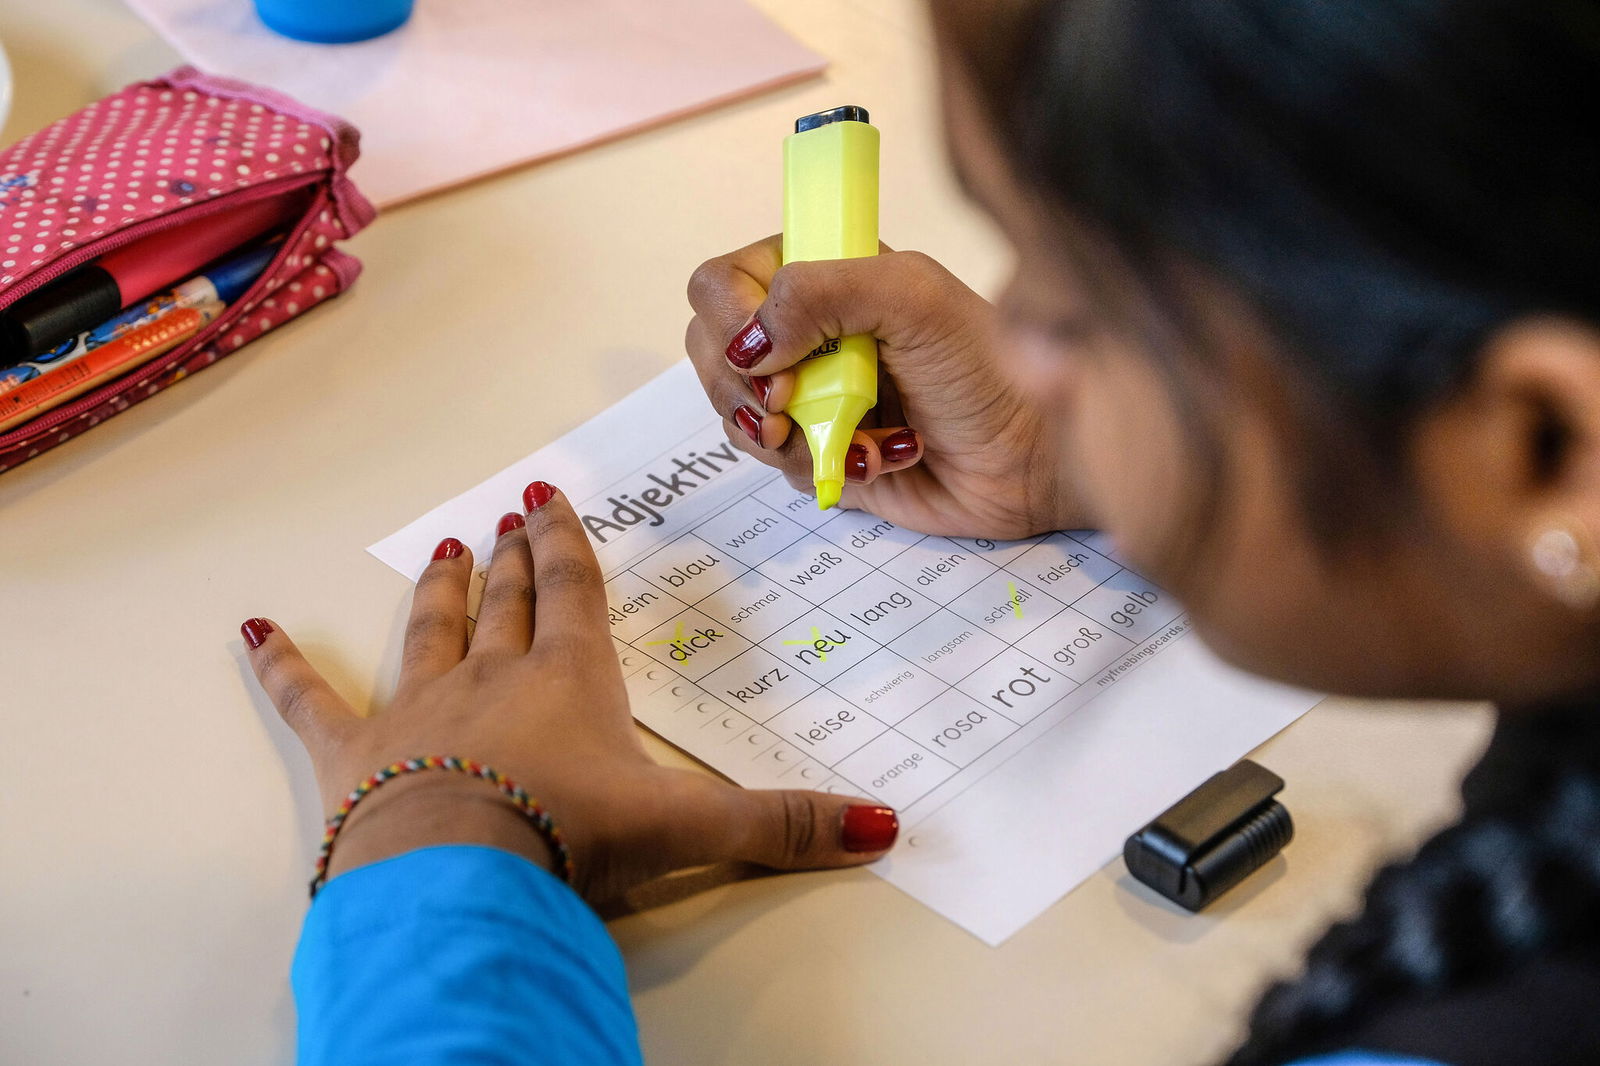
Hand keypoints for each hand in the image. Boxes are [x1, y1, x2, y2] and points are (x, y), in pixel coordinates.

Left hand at [243, 482, 898, 903]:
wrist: (459, 875)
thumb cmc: (566, 838)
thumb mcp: (689, 831)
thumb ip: (786, 826)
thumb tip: (886, 827)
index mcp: (568, 682)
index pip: (573, 596)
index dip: (568, 546)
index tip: (553, 501)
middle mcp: (491, 680)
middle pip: (504, 606)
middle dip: (509, 562)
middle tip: (501, 521)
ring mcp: (415, 711)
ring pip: (429, 634)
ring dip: (439, 596)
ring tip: (442, 555)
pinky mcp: (351, 757)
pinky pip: (309, 700)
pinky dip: (281, 666)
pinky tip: (250, 631)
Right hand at [686, 236, 1076, 538]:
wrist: (1030, 458)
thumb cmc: (988, 367)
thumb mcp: (913, 299)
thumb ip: (822, 291)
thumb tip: (750, 341)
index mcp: (821, 273)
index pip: (722, 282)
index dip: (732, 321)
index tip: (772, 355)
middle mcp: (806, 331)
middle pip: (712, 350)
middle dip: (743, 387)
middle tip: (791, 404)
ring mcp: (810, 395)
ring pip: (736, 414)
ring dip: (787, 432)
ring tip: (853, 434)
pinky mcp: (823, 453)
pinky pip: (778, 465)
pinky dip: (823, 465)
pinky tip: (878, 458)